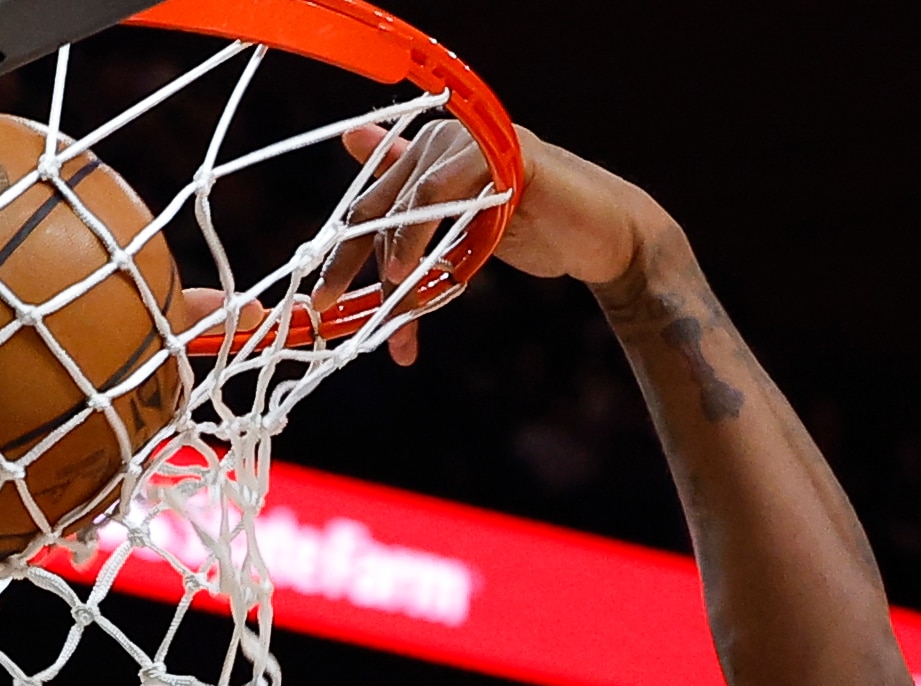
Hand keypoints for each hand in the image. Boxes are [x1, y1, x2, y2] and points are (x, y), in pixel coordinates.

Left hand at [317, 120, 652, 363]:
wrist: (600, 236)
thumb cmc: (533, 232)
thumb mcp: (460, 233)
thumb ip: (414, 217)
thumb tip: (354, 159)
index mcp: (426, 153)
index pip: (367, 207)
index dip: (340, 257)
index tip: (320, 304)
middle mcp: (442, 139)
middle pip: (374, 206)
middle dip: (347, 265)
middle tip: (327, 311)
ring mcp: (472, 144)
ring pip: (405, 205)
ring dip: (390, 264)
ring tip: (388, 308)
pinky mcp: (500, 157)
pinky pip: (439, 195)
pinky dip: (419, 240)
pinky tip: (410, 277)